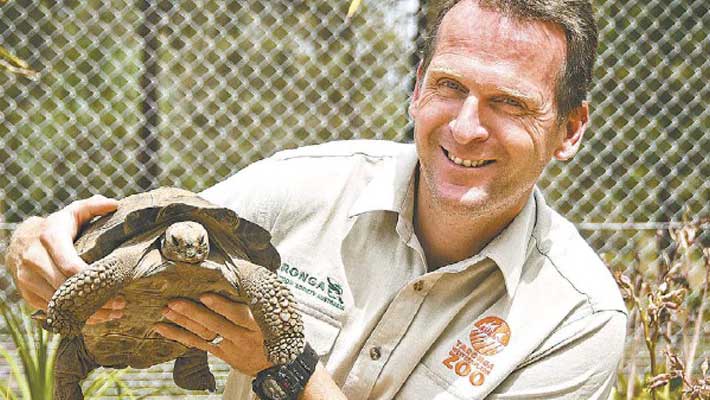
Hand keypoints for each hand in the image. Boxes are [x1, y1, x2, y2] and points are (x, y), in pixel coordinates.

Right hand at [4, 195, 125, 323]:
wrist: (21, 242)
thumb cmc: (57, 227)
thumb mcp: (74, 212)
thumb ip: (94, 206)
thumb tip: (115, 204)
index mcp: (49, 238)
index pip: (70, 264)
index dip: (91, 277)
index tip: (115, 284)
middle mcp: (35, 260)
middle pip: (65, 287)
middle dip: (94, 299)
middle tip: (121, 304)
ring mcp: (28, 280)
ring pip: (59, 303)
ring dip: (87, 312)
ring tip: (114, 313)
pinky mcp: (28, 294)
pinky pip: (52, 311)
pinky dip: (73, 316)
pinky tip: (96, 317)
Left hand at [154, 293, 271, 375]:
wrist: (274, 365)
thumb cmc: (275, 330)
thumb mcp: (276, 315)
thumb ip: (259, 298)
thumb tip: (243, 270)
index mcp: (257, 324)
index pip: (238, 315)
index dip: (221, 306)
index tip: (205, 296)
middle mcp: (242, 337)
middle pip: (215, 325)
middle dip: (193, 313)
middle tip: (174, 302)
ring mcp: (230, 347)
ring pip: (203, 335)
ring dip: (183, 322)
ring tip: (166, 311)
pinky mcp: (221, 354)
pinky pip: (197, 345)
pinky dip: (179, 336)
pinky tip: (163, 329)